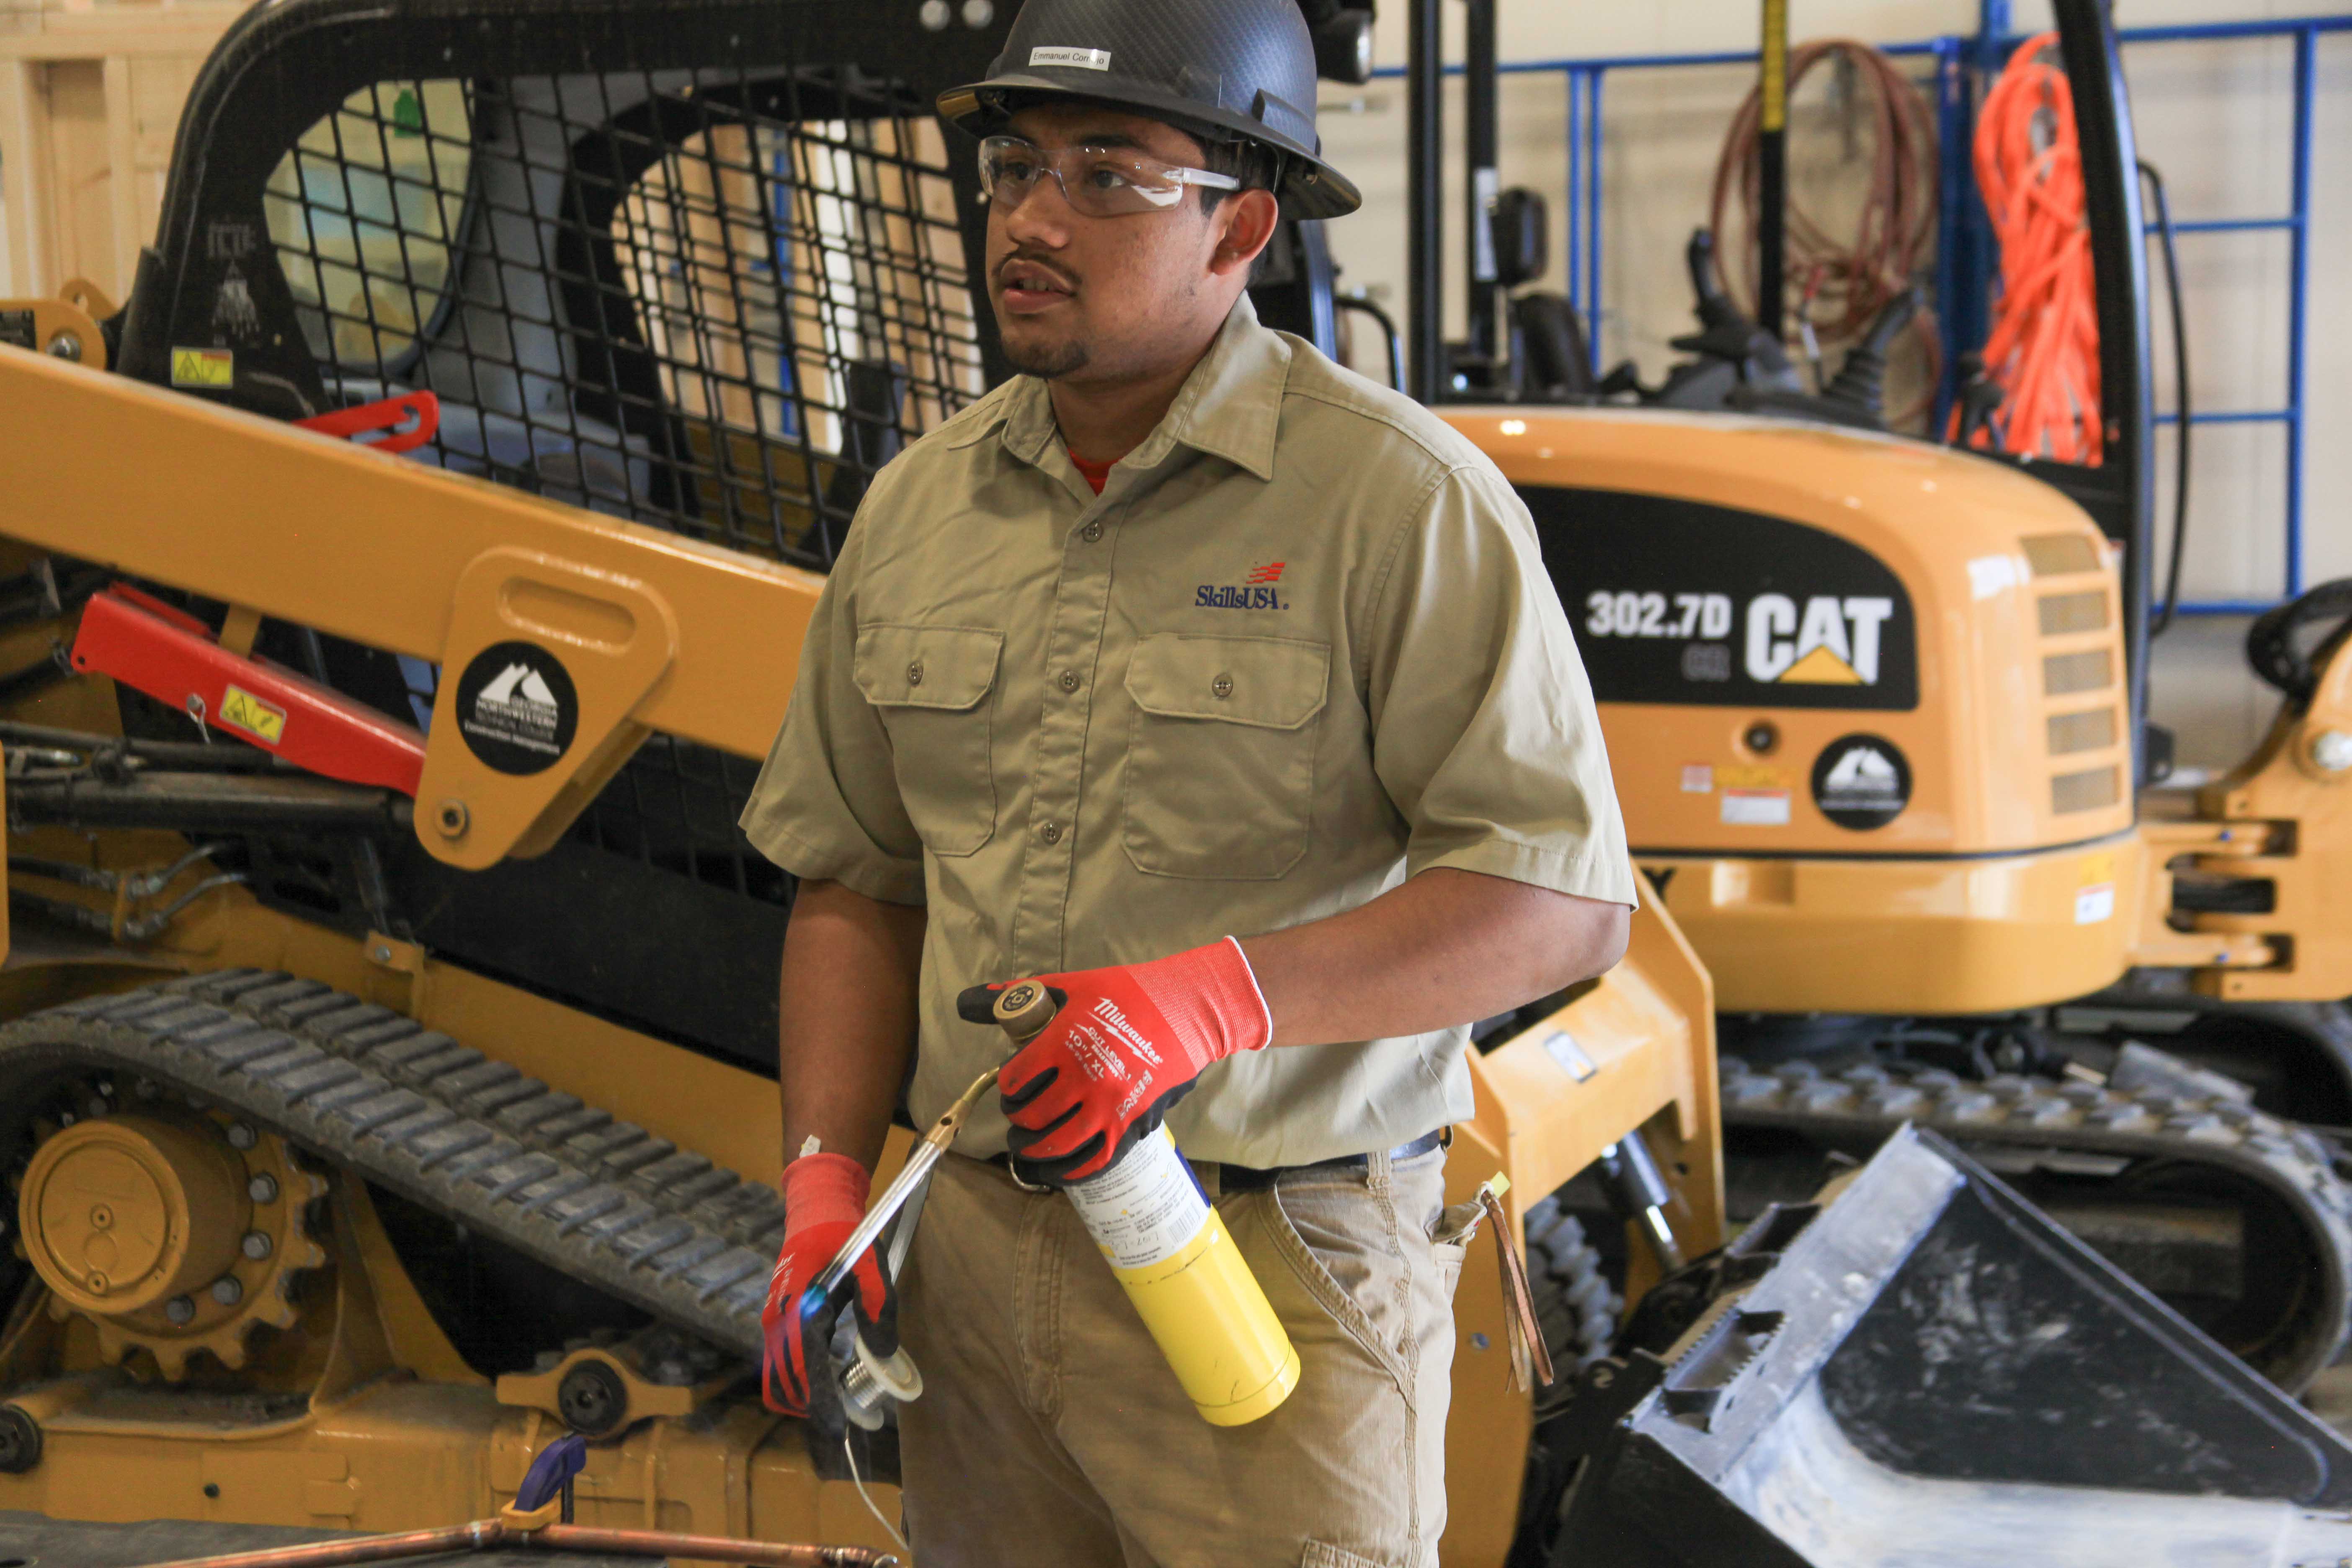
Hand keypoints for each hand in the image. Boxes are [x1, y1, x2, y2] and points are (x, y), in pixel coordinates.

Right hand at [760, 1152, 888, 1417]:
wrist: (816, 1213)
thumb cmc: (845, 1237)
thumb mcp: (871, 1265)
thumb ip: (879, 1305)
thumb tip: (883, 1352)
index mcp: (801, 1306)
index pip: (806, 1366)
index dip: (821, 1402)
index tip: (837, 1430)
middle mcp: (779, 1320)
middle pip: (788, 1384)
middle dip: (814, 1410)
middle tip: (846, 1427)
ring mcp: (773, 1324)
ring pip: (781, 1380)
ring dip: (806, 1401)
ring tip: (840, 1412)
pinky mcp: (776, 1326)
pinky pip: (782, 1367)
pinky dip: (801, 1386)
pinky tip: (828, 1387)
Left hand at [989, 937, 1270, 1185]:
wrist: (1186, 1010)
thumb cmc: (1127, 993)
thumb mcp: (1071, 986)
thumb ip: (1018, 995)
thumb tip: (969, 1001)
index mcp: (1064, 1044)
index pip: (1015, 1080)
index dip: (1008, 1085)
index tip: (1013, 1085)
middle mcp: (1084, 1081)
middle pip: (1030, 1117)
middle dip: (1017, 1119)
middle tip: (1018, 1114)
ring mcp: (1109, 1108)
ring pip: (1056, 1147)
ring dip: (1033, 1151)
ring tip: (1027, 1146)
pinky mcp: (1131, 1126)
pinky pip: (1092, 1162)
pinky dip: (1068, 1172)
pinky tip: (1056, 1169)